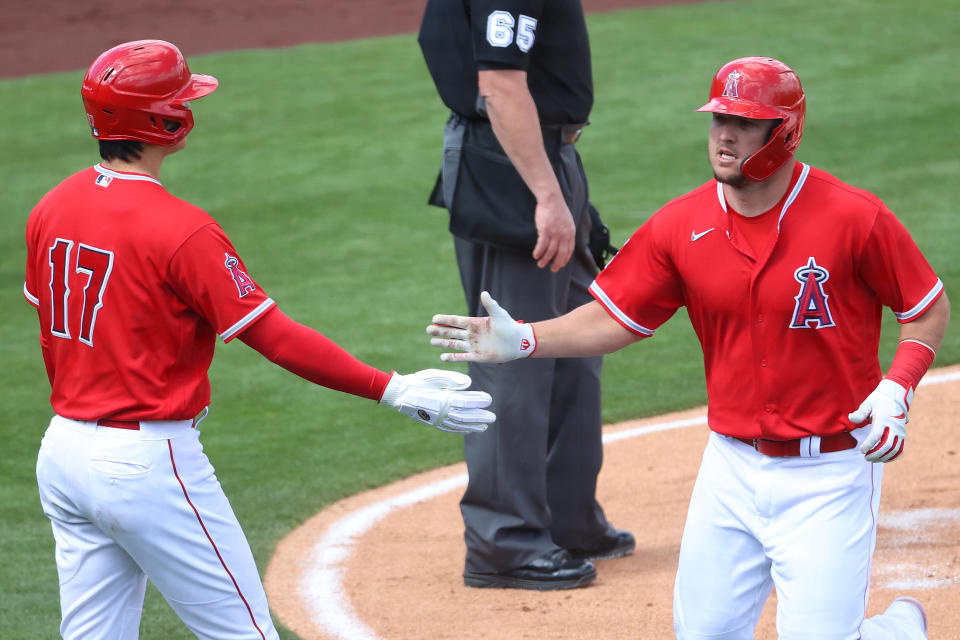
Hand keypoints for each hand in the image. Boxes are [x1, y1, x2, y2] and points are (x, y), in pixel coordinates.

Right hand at [379, 369, 493, 433]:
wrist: (399, 394)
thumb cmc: (418, 381)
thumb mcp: (434, 375)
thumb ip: (452, 379)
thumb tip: (469, 383)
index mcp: (443, 398)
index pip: (465, 401)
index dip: (478, 401)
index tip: (489, 399)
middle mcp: (441, 412)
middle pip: (465, 416)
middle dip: (480, 416)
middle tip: (492, 417)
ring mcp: (437, 419)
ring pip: (459, 424)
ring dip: (473, 426)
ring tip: (485, 426)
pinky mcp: (432, 422)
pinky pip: (449, 428)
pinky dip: (460, 430)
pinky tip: (469, 430)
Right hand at [427, 291, 535, 362]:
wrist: (517, 342)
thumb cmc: (509, 326)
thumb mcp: (499, 314)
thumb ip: (490, 305)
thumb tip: (484, 293)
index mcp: (475, 323)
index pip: (456, 321)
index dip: (445, 319)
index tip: (434, 318)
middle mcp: (472, 334)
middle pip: (452, 332)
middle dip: (440, 330)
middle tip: (428, 329)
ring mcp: (474, 345)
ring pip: (454, 344)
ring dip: (443, 343)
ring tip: (431, 341)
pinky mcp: (478, 356)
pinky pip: (462, 357)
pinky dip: (453, 358)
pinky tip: (442, 357)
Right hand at [532, 195, 575, 271]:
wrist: (552, 199)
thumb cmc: (557, 209)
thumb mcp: (567, 221)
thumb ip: (566, 231)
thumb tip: (563, 240)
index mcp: (570, 232)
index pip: (569, 250)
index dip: (565, 259)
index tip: (560, 265)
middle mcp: (564, 234)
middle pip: (561, 253)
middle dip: (556, 263)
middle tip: (552, 269)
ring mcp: (555, 233)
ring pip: (550, 251)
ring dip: (545, 260)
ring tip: (540, 264)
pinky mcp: (545, 230)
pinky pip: (542, 245)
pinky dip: (538, 252)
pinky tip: (535, 256)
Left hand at [849, 379, 913, 462]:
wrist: (895, 397)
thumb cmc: (878, 402)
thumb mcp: (868, 404)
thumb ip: (860, 413)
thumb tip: (851, 418)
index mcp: (884, 419)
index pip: (877, 435)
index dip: (869, 444)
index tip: (862, 450)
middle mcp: (894, 426)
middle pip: (887, 445)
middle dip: (876, 454)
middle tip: (866, 457)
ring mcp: (900, 432)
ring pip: (895, 449)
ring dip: (884, 457)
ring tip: (872, 459)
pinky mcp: (903, 435)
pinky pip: (900, 449)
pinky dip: (893, 456)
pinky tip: (883, 459)